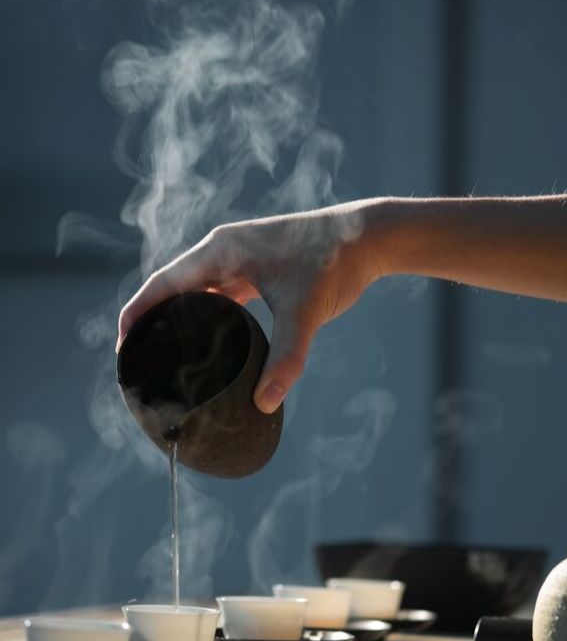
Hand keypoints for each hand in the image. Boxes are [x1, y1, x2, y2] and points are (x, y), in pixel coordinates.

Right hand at [117, 201, 384, 412]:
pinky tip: (206, 342)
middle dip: (153, 321)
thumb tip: (264, 403)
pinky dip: (207, 316)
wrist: (369, 238)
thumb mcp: (304, 313)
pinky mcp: (257, 268)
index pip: (162, 284)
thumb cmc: (334, 263)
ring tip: (165, 355)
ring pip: (196, 291)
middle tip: (140, 361)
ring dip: (179, 318)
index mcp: (220, 250)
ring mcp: (240, 258)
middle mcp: (223, 250)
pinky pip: (219, 293)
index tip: (123, 348)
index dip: (137, 314)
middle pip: (173, 288)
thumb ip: (286, 359)